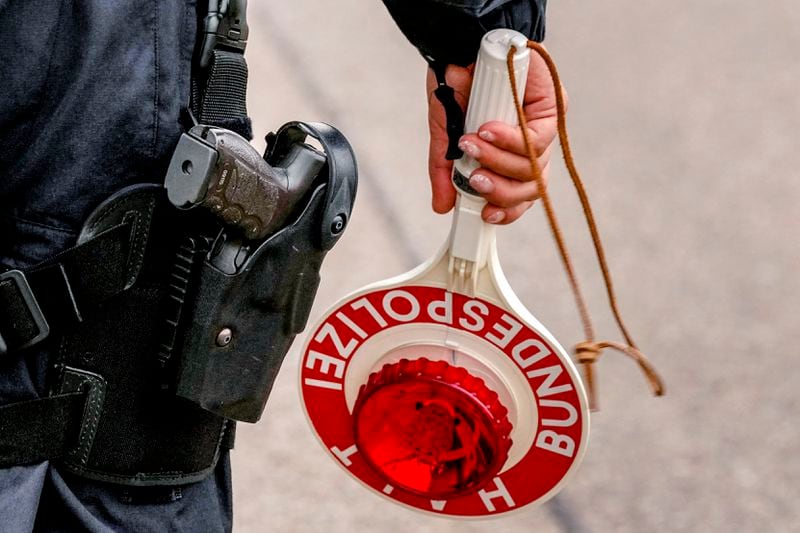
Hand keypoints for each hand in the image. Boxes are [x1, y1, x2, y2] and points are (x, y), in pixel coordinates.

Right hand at [426, 49, 560, 223]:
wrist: (463, 44)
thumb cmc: (457, 86)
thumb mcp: (445, 134)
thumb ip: (445, 170)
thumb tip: (442, 207)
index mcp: (507, 157)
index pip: (517, 195)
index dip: (506, 211)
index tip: (484, 215)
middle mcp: (528, 146)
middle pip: (530, 188)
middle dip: (500, 191)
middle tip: (475, 180)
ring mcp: (542, 128)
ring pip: (534, 168)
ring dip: (498, 162)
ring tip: (472, 146)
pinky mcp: (553, 107)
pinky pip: (537, 139)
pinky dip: (508, 139)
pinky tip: (487, 129)